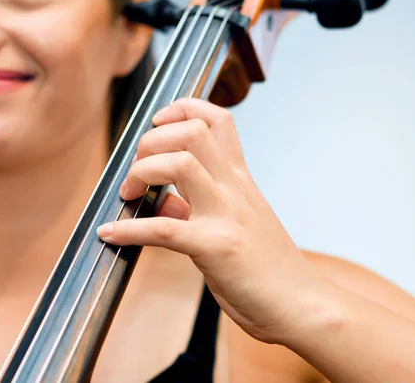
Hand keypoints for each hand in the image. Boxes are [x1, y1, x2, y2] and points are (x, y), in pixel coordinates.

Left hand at [97, 97, 326, 343]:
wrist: (303, 305)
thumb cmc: (270, 267)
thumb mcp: (236, 223)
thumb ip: (198, 207)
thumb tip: (160, 202)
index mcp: (239, 180)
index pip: (217, 120)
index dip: (183, 109)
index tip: (158, 121)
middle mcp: (233, 188)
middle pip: (191, 132)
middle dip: (152, 140)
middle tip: (136, 169)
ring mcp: (225, 215)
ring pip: (179, 163)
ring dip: (141, 171)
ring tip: (128, 194)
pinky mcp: (215, 248)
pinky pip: (162, 229)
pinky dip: (128, 230)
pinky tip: (110, 235)